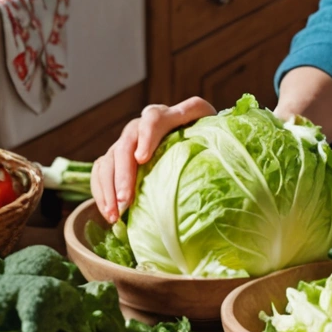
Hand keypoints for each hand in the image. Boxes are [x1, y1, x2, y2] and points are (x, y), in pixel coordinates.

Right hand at [90, 97, 213, 222]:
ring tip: (114, 214)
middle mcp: (141, 127)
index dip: (146, 136)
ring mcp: (125, 143)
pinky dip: (101, 194)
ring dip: (108, 188)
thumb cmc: (204, 141)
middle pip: (126, 143)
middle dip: (123, 173)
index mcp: (167, 116)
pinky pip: (99, 173)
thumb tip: (231, 150)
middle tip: (125, 200)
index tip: (142, 158)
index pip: (153, 118)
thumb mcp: (212, 134)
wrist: (188, 145)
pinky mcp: (114, 159)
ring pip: (108, 160)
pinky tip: (108, 215)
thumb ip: (218, 134)